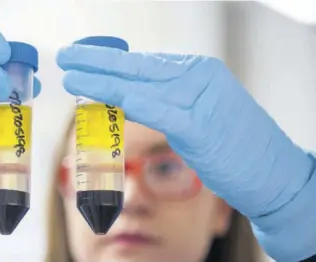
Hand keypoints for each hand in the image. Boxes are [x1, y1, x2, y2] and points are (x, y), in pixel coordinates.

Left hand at [56, 44, 313, 218]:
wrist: (274, 173)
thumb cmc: (234, 146)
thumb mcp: (199, 113)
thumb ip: (168, 101)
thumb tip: (129, 97)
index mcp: (198, 71)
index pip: (146, 62)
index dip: (111, 60)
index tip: (84, 58)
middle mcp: (199, 77)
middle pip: (138, 66)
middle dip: (98, 61)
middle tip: (67, 55)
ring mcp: (201, 99)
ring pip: (141, 85)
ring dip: (102, 81)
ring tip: (71, 76)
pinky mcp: (201, 127)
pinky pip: (159, 111)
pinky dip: (130, 103)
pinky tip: (104, 97)